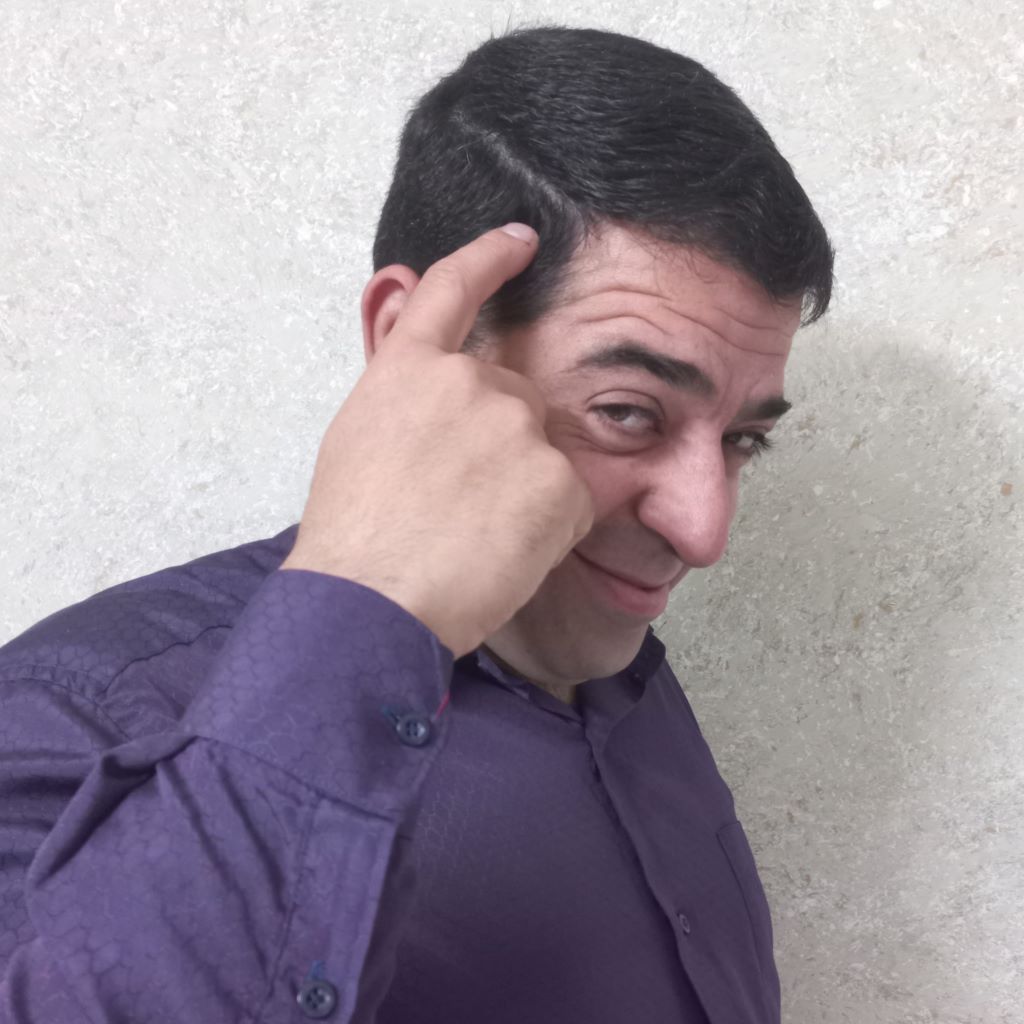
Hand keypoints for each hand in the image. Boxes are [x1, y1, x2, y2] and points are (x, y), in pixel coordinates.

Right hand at [280, 224, 593, 656]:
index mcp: (409, 370)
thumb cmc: (352, 537)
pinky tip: (505, 553)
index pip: (454, 289)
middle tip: (462, 504)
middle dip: (501, 443)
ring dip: (525, 487)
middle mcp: (469, 382)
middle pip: (514, 397)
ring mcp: (518, 427)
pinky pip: (570, 498)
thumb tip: (425, 346)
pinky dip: (549, 527)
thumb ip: (402, 388)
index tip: (521, 238)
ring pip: (543, 451)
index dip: (489, 257)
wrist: (371, 604)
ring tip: (476, 535)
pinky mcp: (559, 479)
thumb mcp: (359, 439)